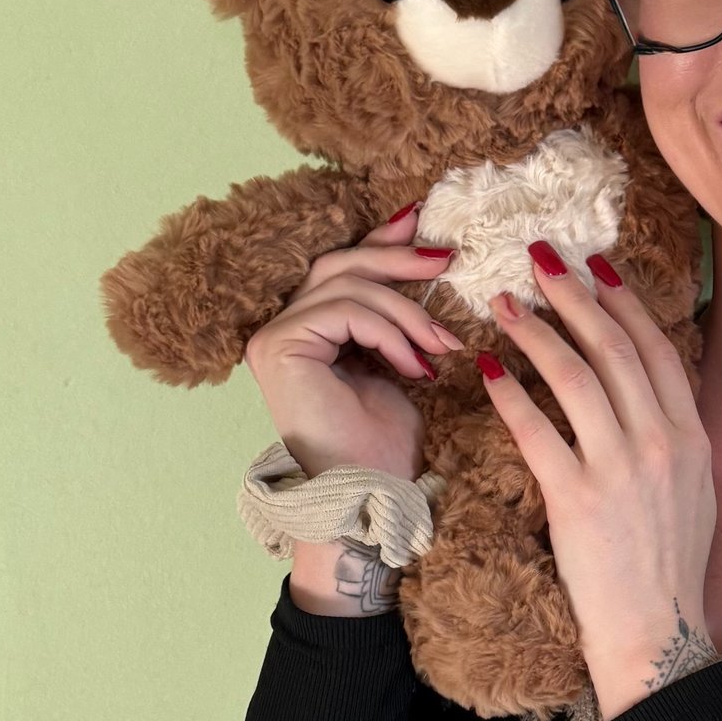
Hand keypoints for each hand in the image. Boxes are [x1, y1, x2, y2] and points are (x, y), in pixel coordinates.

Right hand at [243, 202, 463, 480]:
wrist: (371, 496)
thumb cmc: (385, 447)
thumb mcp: (400, 363)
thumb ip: (397, 319)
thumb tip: (429, 260)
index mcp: (306, 333)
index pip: (341, 271)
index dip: (381, 243)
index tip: (423, 225)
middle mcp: (281, 330)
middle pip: (340, 265)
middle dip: (397, 257)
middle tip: (446, 258)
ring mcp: (275, 337)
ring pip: (349, 286)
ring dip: (407, 310)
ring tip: (444, 343)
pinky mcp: (280, 346)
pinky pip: (347, 311)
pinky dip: (391, 332)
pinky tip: (417, 366)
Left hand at [477, 242, 715, 720]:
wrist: (657, 633)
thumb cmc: (670, 567)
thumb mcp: (693, 491)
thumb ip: (675, 439)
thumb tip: (649, 395)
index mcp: (692, 436)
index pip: (656, 349)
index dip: (624, 301)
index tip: (596, 267)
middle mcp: (660, 442)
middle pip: (614, 347)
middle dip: (574, 294)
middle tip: (541, 259)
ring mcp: (620, 468)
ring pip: (574, 375)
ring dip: (535, 329)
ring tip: (504, 303)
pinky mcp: (577, 498)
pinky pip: (535, 429)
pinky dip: (509, 392)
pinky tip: (487, 368)